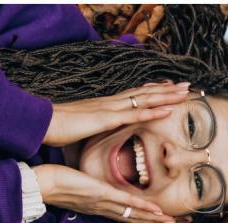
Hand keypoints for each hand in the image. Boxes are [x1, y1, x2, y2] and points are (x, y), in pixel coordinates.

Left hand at [32, 164, 180, 222]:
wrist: (41, 185)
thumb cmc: (56, 183)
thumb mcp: (78, 187)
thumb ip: (91, 189)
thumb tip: (96, 186)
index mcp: (100, 207)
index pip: (128, 215)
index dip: (147, 219)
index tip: (164, 219)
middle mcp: (105, 209)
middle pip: (136, 219)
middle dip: (158, 222)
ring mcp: (104, 203)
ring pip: (134, 213)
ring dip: (155, 219)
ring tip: (173, 221)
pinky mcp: (101, 194)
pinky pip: (125, 202)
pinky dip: (142, 208)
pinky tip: (156, 210)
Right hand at [42, 81, 190, 146]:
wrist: (40, 123)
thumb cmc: (56, 127)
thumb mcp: (80, 128)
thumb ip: (91, 128)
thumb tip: (94, 131)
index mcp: (105, 106)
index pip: (133, 96)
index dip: (152, 91)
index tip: (169, 88)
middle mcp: (110, 103)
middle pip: (143, 93)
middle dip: (166, 89)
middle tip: (187, 86)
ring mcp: (108, 109)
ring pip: (143, 100)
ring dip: (165, 96)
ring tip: (185, 93)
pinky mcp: (105, 119)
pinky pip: (133, 115)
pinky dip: (151, 112)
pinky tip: (166, 110)